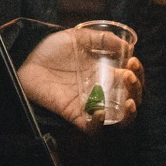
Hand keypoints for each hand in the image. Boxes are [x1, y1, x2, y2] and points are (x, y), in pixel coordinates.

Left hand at [17, 30, 141, 130]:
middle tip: (128, 76)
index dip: (138, 73)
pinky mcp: (74, 114)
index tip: (133, 61)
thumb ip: (103, 39)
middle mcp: (101, 91)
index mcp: (105, 73)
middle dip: (137, 90)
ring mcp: (89, 104)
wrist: (27, 59)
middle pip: (130, 100)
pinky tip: (100, 111)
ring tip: (128, 101)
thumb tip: (127, 46)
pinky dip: (99, 124)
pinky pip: (93, 129)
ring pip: (119, 120)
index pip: (131, 80)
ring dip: (129, 114)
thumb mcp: (79, 37)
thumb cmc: (52, 49)